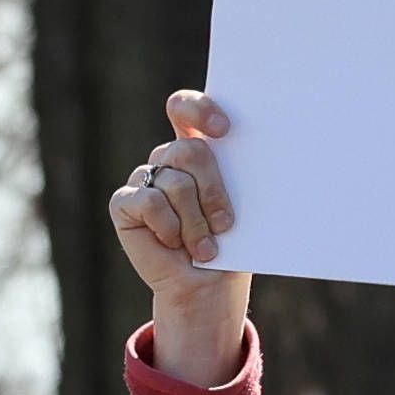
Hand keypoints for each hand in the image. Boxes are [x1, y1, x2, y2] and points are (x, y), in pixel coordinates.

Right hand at [108, 90, 250, 387]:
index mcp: (196, 148)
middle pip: (188, 150)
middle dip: (212, 189)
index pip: (184, 109)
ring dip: (196, 221)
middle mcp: (167, 159)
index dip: (199, 110)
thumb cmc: (232, 244)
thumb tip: (270, 152)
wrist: (209, 285)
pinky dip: (170, 228)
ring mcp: (143, 179)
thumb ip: (242, 175)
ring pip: (175, 182)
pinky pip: (151, 203)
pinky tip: (175, 245)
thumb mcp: (244, 205)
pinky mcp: (124, 204)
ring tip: (205, 247)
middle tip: (225, 224)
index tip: (223, 129)